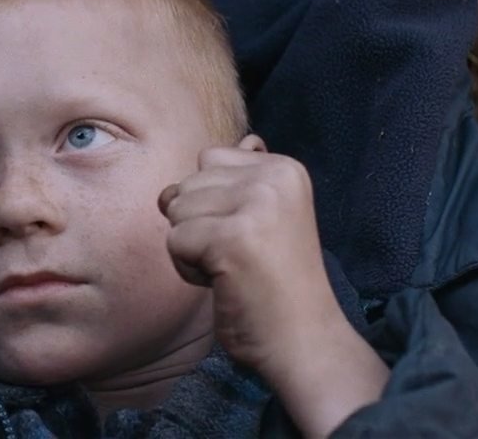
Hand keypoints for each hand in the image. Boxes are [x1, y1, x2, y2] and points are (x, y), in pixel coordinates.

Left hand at [159, 135, 386, 435]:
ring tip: (233, 268)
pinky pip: (174, 242)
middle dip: (197, 225)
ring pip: (176, 211)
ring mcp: (255, 205)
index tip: (250, 234)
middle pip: (186, 184)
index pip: (208, 160)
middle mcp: (273, 177)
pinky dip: (189, 270)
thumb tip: (245, 139)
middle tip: (240, 256)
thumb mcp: (270, 215)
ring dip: (191, 248)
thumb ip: (247, 177)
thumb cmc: (276, 283)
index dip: (213, 204)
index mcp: (284, 167)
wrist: (303, 339)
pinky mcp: (232, 237)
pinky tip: (226, 282)